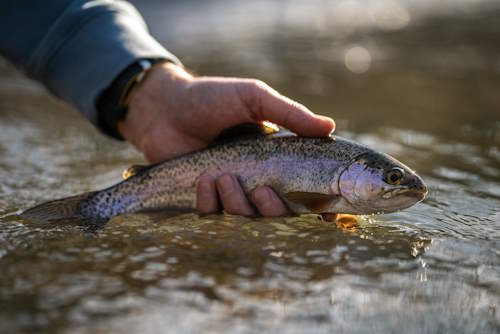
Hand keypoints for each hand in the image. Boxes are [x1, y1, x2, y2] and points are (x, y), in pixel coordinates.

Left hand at [119, 62, 334, 216]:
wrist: (165, 106)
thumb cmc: (212, 98)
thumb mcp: (254, 98)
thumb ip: (290, 114)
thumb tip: (330, 127)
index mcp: (276, 158)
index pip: (305, 188)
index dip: (320, 205)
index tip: (330, 214)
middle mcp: (257, 178)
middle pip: (279, 211)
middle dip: (274, 208)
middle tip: (262, 190)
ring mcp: (230, 190)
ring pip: (246, 216)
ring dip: (237, 201)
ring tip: (222, 175)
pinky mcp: (203, 198)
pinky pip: (213, 214)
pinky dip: (210, 201)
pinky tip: (204, 181)